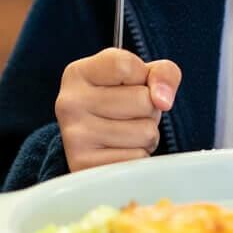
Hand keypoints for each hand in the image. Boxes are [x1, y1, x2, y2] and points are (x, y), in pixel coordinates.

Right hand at [54, 48, 179, 171]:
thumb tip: (163, 100)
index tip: (130, 84)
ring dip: (146, 135)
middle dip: (149, 110)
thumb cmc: (120, 102)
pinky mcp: (85, 167)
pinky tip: (121, 151)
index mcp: (78, 73)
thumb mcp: (140, 76)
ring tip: (127, 133)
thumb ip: (162, 73)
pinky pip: (138, 159)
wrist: (94, 144)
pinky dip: (139, 156)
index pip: (126, 65)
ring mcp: (75, 137)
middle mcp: (69, 102)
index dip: (142, 76)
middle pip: (143, 100)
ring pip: (145, 132)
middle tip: (130, 115)